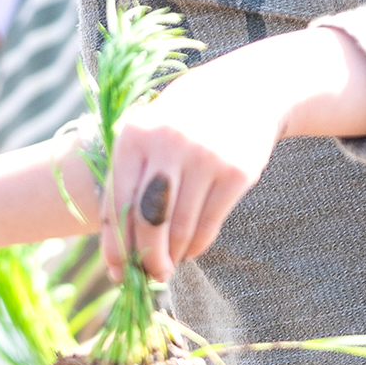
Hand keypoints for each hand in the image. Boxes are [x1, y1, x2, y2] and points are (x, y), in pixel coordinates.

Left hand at [105, 26, 365, 281]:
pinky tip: (190, 250)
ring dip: (173, 255)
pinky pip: (209, 223)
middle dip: (146, 258)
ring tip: (170, 263)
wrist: (250, 88)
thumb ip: (131, 178)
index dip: (115, 246)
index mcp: (134, 136)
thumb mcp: (150, 132)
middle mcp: (167, 144)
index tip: (118, 273)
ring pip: (179, 227)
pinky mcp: (236, 171)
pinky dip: (197, 244)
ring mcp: (204, 157)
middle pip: (147, 221)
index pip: (116, 204)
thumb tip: (119, 245)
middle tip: (150, 276)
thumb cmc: (185, 120)